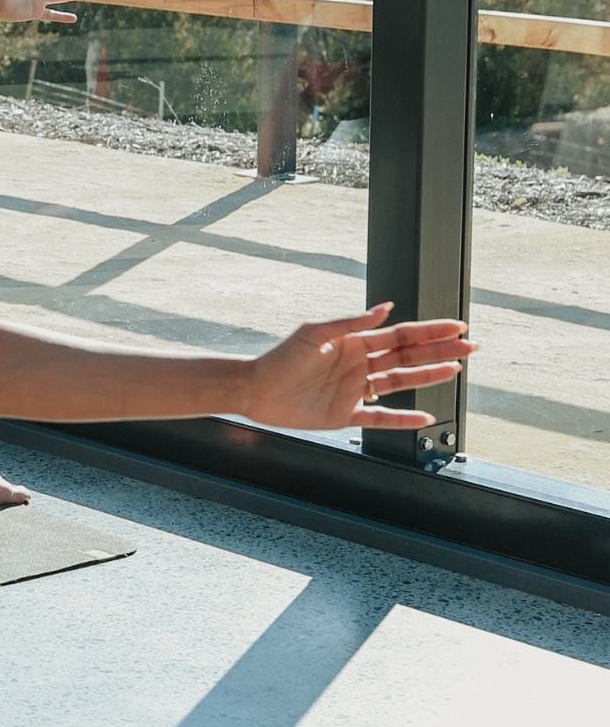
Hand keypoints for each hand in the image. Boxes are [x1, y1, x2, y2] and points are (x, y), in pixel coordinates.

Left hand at [243, 304, 472, 429]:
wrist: (255, 389)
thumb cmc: (280, 357)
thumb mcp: (315, 333)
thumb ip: (351, 322)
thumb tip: (386, 307)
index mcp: (353, 343)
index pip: (400, 335)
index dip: (429, 332)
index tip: (457, 327)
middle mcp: (359, 365)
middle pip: (408, 357)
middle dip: (439, 351)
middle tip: (471, 346)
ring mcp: (355, 390)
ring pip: (400, 383)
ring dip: (428, 377)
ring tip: (456, 370)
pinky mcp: (345, 414)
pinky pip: (381, 417)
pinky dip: (403, 419)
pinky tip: (426, 417)